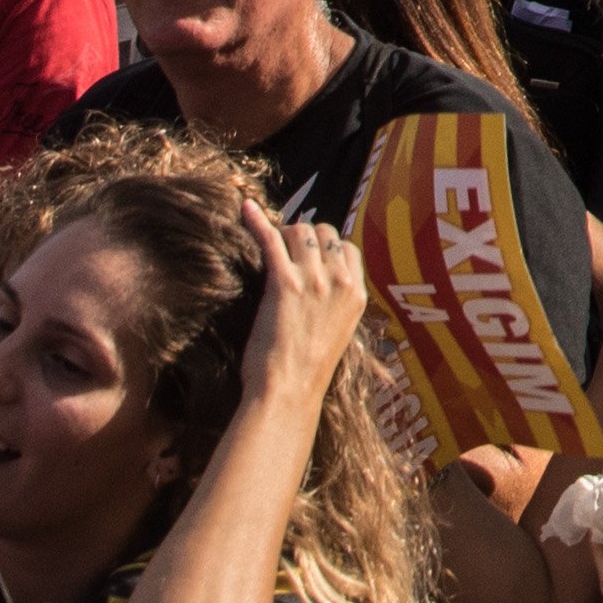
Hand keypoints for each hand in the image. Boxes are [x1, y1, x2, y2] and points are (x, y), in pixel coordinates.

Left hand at [239, 201, 370, 412]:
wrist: (288, 393)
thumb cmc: (306, 373)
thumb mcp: (336, 334)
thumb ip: (335, 305)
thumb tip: (321, 290)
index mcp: (357, 295)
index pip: (347, 248)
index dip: (325, 248)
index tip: (309, 257)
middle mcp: (340, 282)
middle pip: (324, 232)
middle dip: (303, 237)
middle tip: (284, 253)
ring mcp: (314, 281)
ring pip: (299, 231)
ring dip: (283, 234)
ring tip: (268, 246)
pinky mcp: (284, 283)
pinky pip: (271, 239)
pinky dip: (257, 221)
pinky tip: (244, 209)